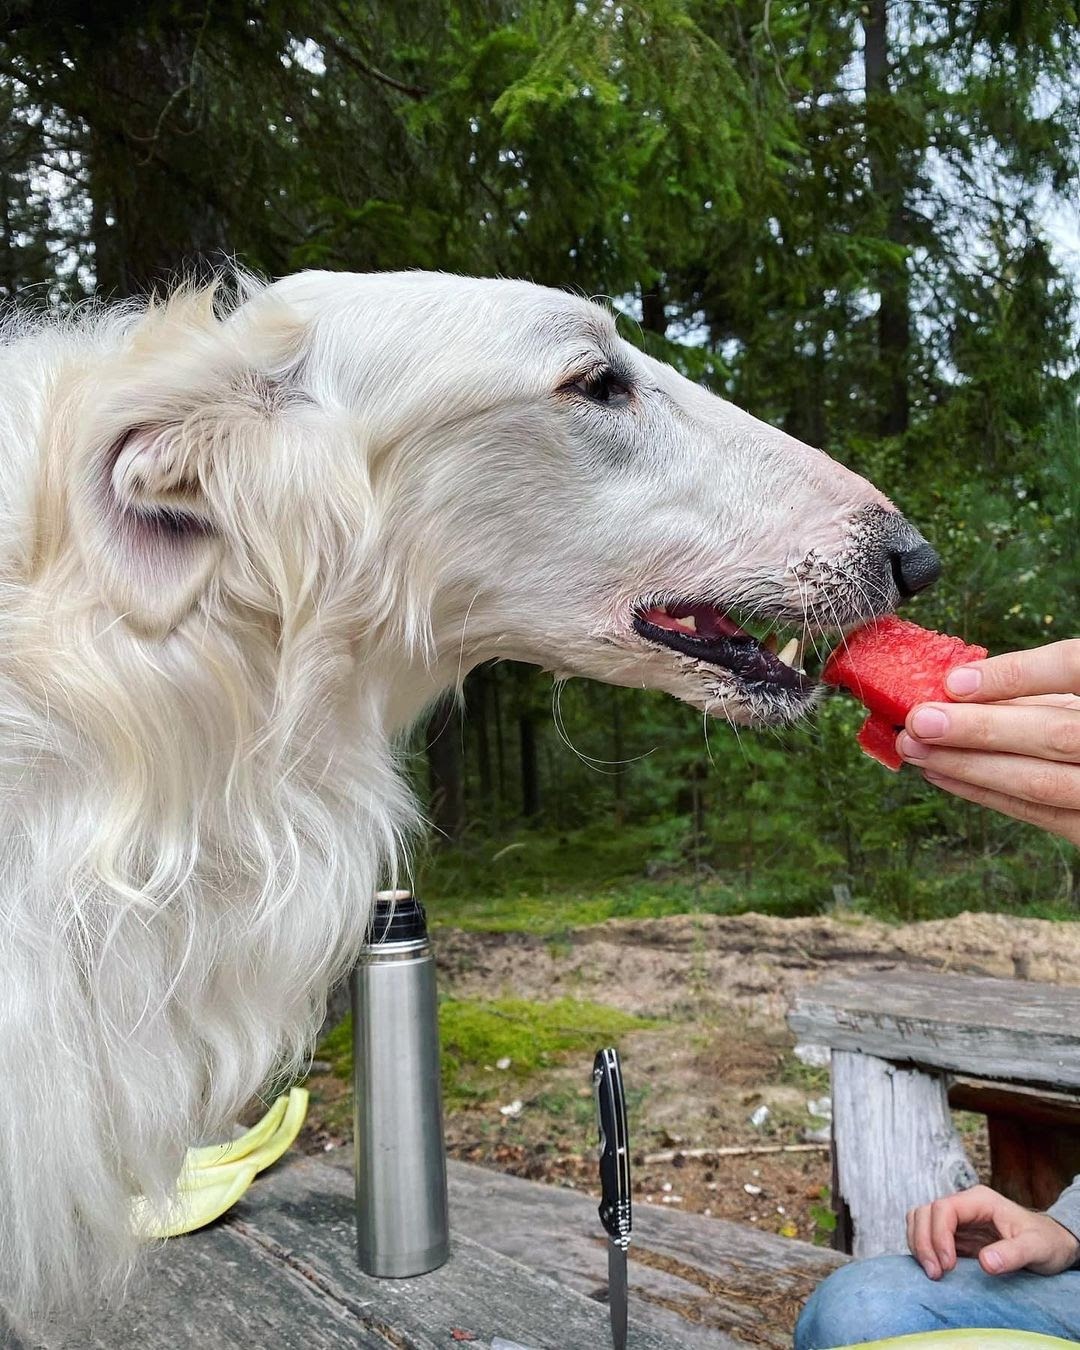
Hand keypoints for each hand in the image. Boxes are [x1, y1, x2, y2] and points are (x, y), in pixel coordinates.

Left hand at [896, 639, 1079, 845]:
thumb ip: (1045, 684)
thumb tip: (965, 685)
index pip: (1076, 668)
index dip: (1016, 675)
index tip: (956, 681)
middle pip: (1056, 734)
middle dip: (980, 729)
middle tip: (920, 720)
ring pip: (1041, 782)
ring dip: (970, 765)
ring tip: (917, 747)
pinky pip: (1038, 813)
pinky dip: (985, 793)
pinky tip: (944, 773)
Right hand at [907, 1184, 1079, 1278]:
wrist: (1052, 1245)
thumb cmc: (1046, 1242)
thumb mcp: (1036, 1248)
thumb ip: (1012, 1254)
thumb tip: (984, 1263)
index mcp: (979, 1200)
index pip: (944, 1208)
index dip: (939, 1236)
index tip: (948, 1265)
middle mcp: (963, 1205)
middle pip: (925, 1213)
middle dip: (924, 1242)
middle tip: (935, 1274)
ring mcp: (957, 1220)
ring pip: (920, 1221)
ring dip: (919, 1245)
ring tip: (933, 1273)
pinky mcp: (955, 1235)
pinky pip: (927, 1235)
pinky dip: (923, 1249)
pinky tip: (933, 1268)